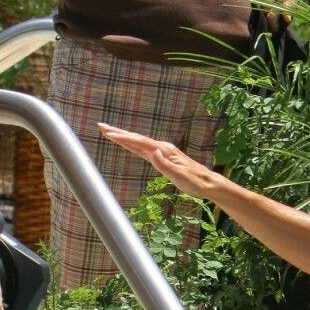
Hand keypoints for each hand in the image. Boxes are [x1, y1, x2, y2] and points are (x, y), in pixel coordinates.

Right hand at [98, 125, 226, 198]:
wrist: (208, 183)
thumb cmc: (195, 182)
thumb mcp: (181, 177)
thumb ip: (166, 166)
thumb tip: (154, 152)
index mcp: (164, 151)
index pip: (140, 143)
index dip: (123, 138)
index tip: (108, 134)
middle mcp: (162, 148)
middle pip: (136, 138)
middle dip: (118, 132)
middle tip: (100, 126)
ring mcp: (162, 151)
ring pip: (138, 142)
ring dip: (123, 137)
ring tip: (108, 132)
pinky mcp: (163, 157)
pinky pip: (143, 148)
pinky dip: (132, 144)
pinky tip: (127, 143)